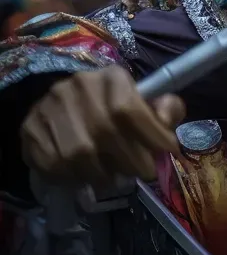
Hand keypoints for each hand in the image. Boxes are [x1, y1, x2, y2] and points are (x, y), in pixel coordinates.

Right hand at [21, 66, 184, 188]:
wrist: (70, 102)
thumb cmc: (117, 104)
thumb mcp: (146, 100)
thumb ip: (165, 108)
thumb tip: (166, 123)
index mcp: (111, 76)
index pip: (129, 107)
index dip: (150, 133)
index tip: (167, 151)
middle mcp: (78, 86)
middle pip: (105, 132)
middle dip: (130, 159)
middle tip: (143, 172)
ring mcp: (50, 106)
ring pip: (78, 153)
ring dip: (101, 173)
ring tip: (115, 177)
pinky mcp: (30, 127)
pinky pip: (52, 164)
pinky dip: (74, 178)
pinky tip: (87, 177)